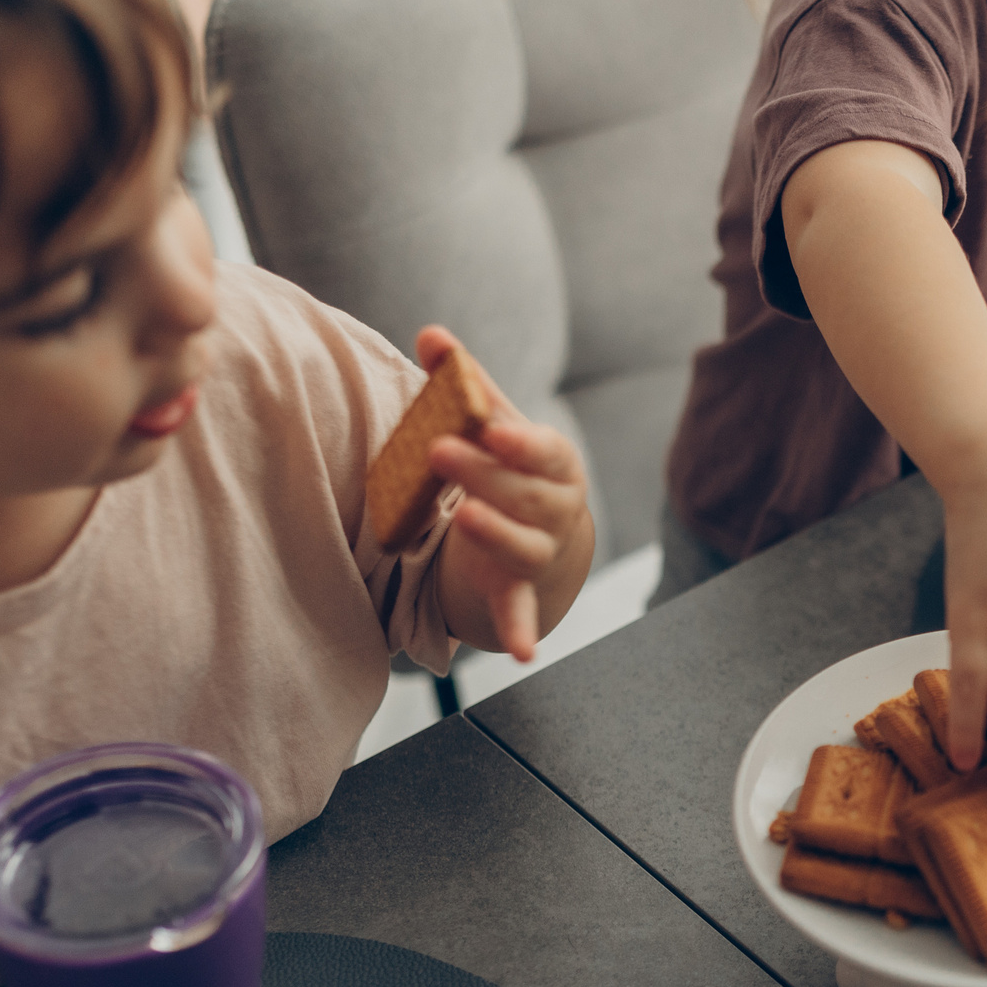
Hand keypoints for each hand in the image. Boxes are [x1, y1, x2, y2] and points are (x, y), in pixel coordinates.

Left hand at [416, 326, 596, 662]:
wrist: (544, 534)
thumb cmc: (514, 468)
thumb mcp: (494, 425)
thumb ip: (465, 382)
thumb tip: (430, 335)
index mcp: (554, 462)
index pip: (543, 449)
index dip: (520, 441)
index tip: (491, 427)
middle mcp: (557, 508)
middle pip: (525, 494)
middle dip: (485, 473)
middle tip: (439, 450)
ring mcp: (540, 552)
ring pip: (523, 545)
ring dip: (497, 534)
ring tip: (466, 519)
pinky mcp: (519, 590)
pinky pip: (520, 611)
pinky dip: (521, 631)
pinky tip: (521, 651)